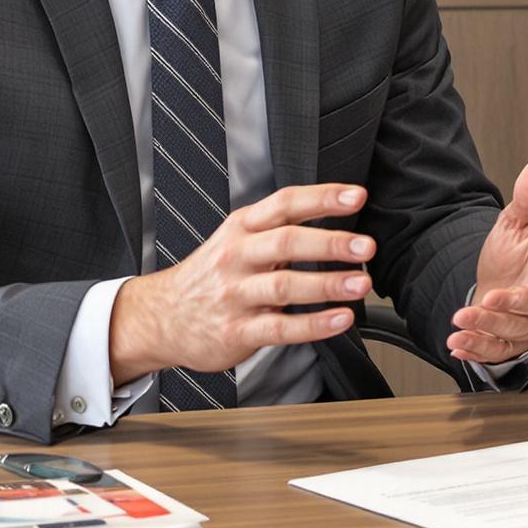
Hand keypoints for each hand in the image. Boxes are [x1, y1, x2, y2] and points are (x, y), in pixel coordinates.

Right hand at [109, 183, 375, 380]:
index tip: (357, 196)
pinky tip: (340, 320)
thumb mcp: (236, 239)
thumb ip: (278, 228)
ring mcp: (235, 295)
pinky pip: (280, 328)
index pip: (285, 204)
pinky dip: (314, 325)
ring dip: (328, 285)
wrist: (161, 317)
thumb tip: (334, 212)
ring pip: (285, 286)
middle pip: (287, 242)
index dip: (322, 197)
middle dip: (330, 243)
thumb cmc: (210, 276)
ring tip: (361, 283)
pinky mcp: (237, 331)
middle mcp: (237, 256)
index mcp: (242, 228)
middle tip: (366, 245)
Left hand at [452, 153, 527, 368]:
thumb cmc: (514, 248)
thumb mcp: (516, 220)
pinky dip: (478, 350)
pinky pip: (500, 349)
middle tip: (491, 297)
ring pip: (519, 328)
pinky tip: (457, 344)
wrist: (495, 277)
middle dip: (516, 302)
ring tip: (461, 318)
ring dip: (489, 326)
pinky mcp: (514, 339)